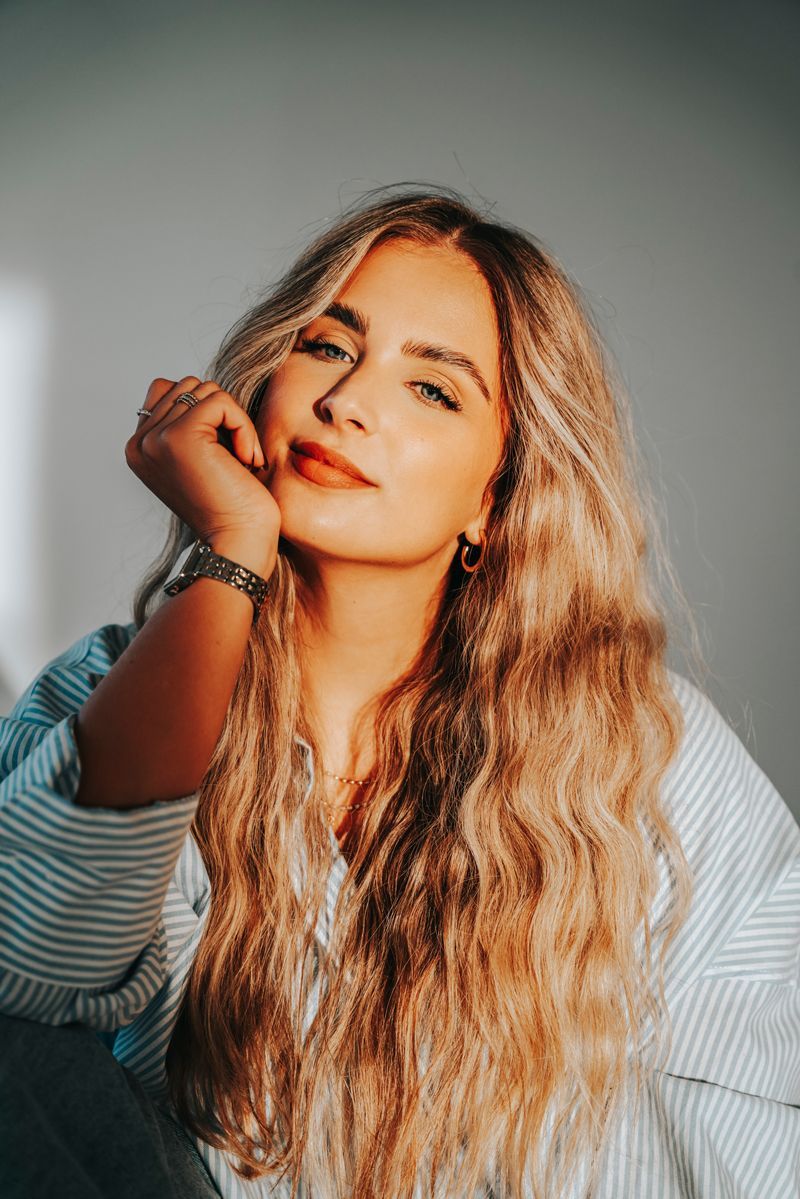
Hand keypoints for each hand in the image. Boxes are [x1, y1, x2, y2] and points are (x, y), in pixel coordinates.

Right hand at [125, 376, 280, 576]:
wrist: (238, 542)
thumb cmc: (232, 506)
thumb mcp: (201, 460)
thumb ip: (187, 424)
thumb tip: (198, 388)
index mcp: (139, 448)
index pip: (167, 391)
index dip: (205, 412)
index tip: (221, 453)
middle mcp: (140, 442)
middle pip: (188, 386)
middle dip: (222, 414)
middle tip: (236, 457)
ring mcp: (156, 438)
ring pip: (205, 390)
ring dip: (235, 421)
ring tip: (240, 459)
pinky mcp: (180, 435)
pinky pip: (221, 401)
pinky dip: (243, 427)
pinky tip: (246, 460)